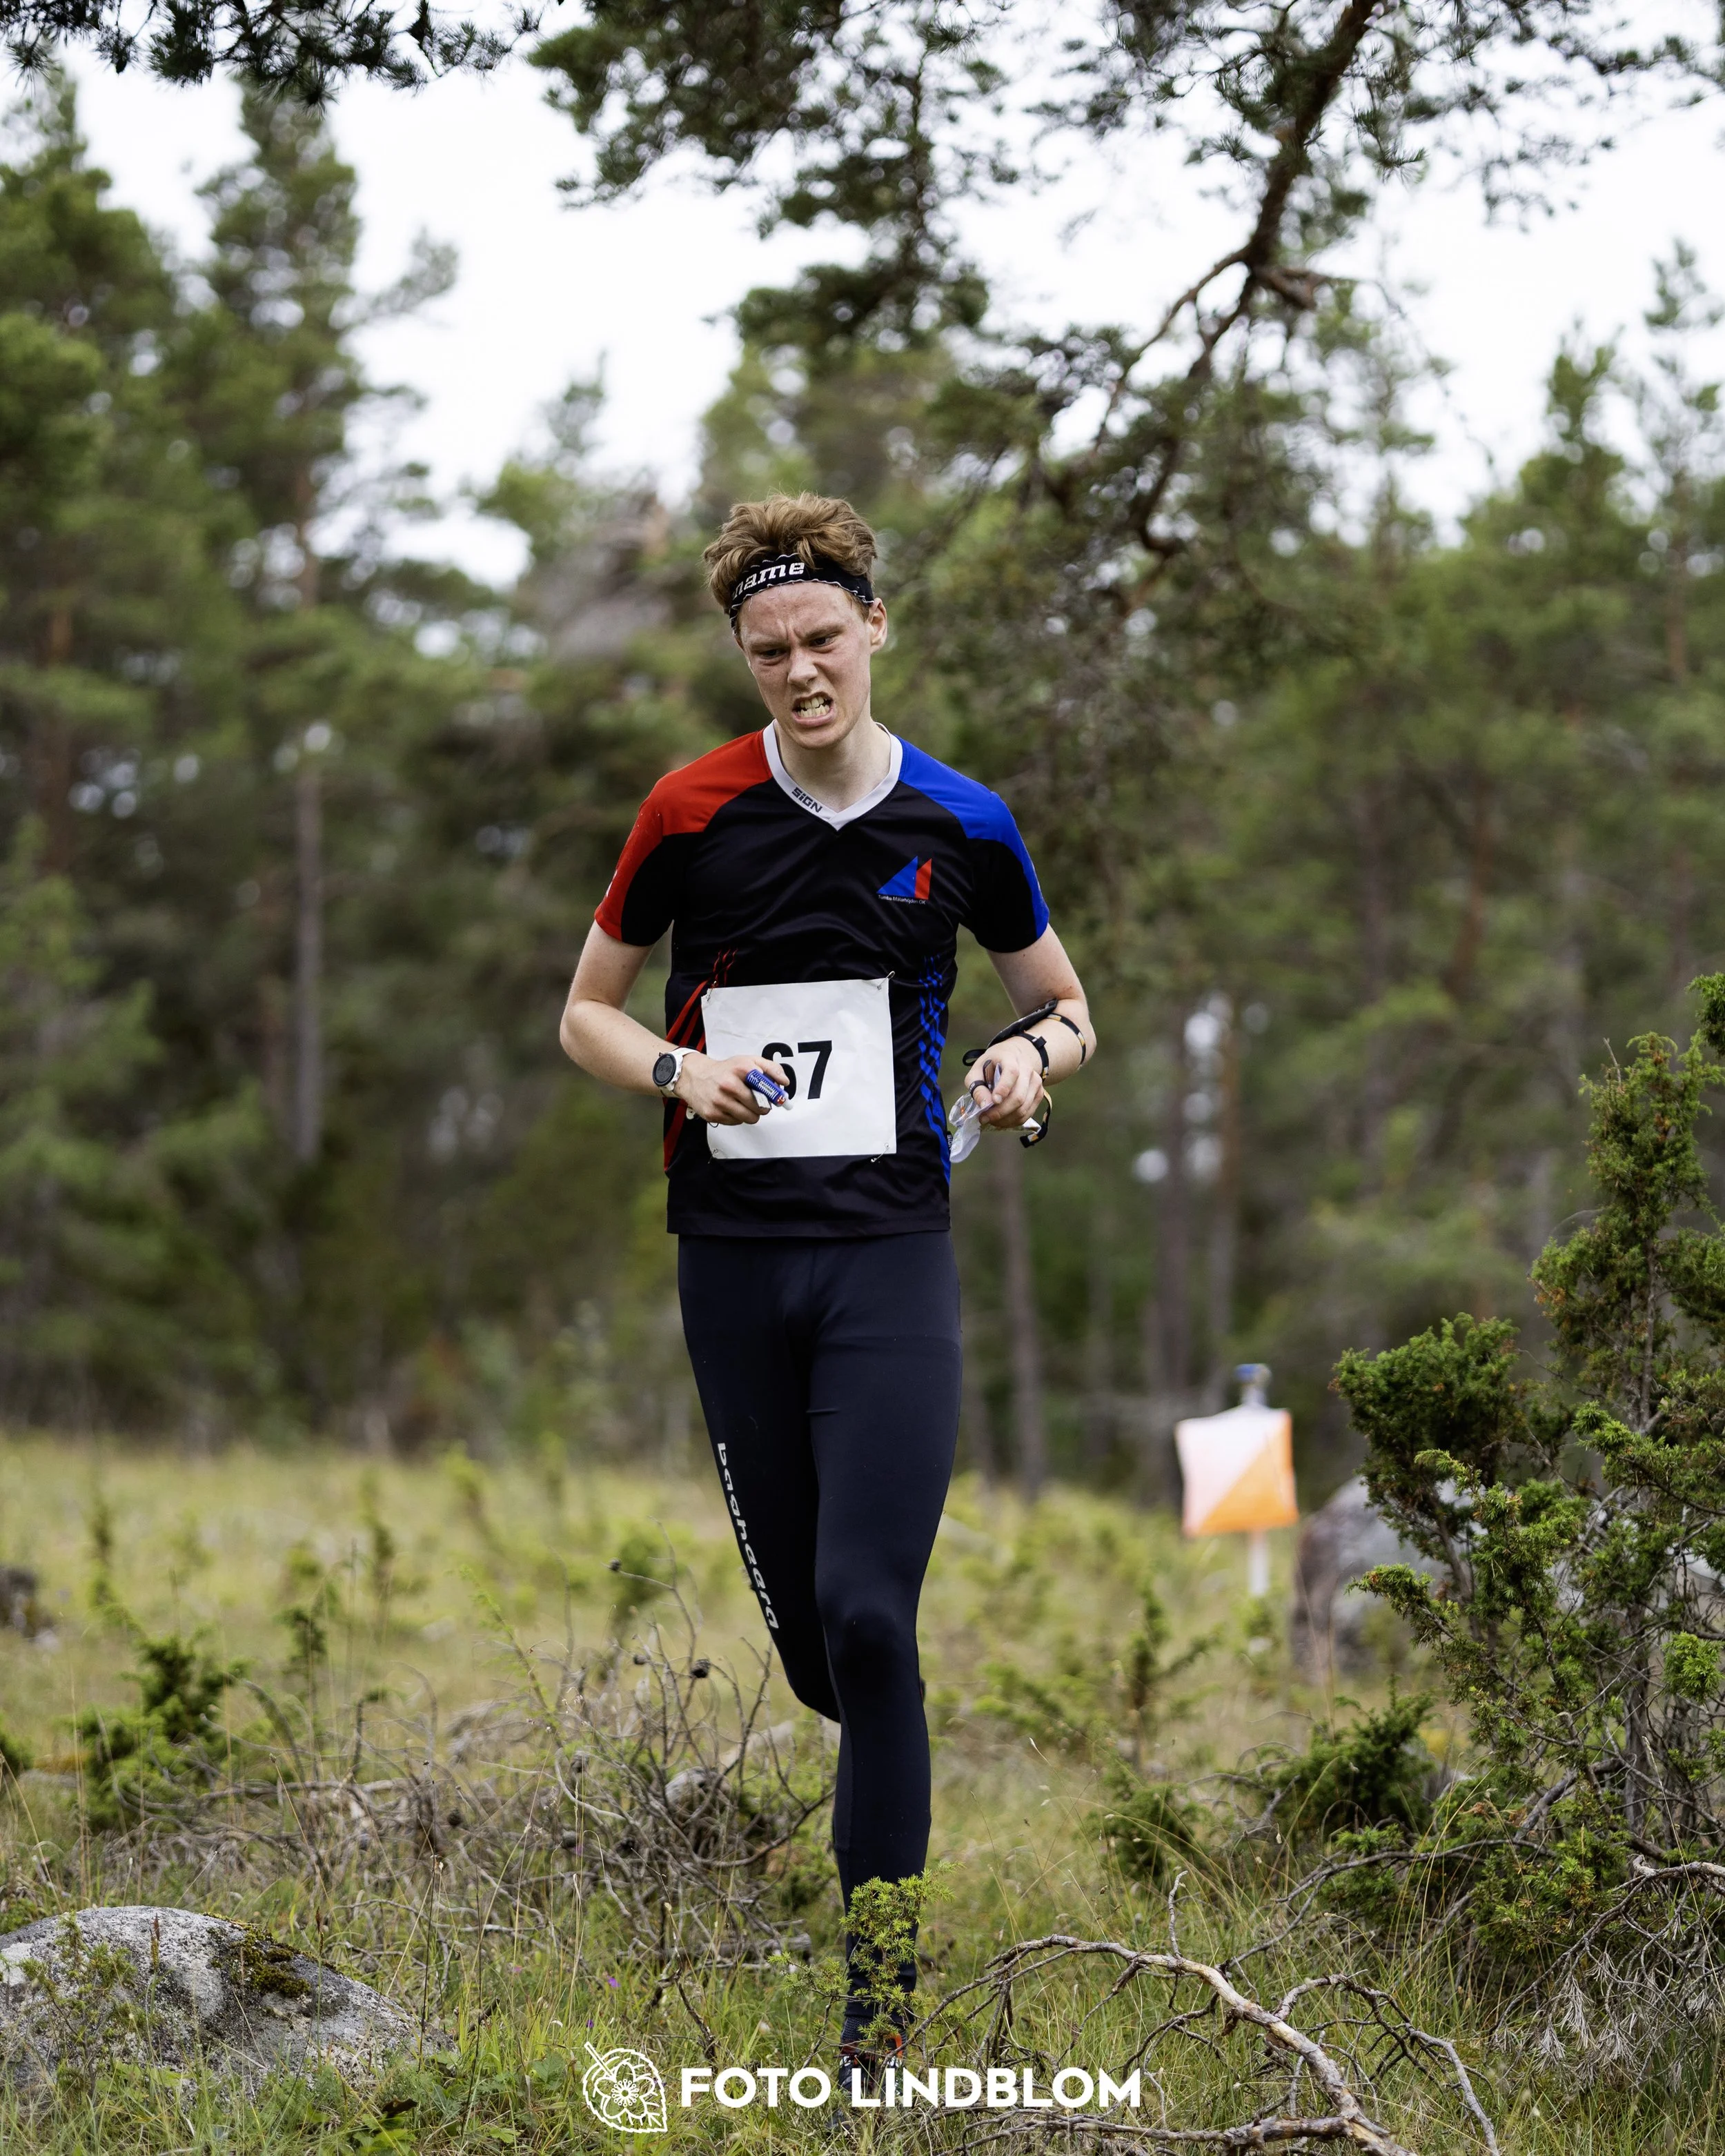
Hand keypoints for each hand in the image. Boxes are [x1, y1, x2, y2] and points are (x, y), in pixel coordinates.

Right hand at [675, 1052, 790, 1125]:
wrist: (695, 1076)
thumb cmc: (725, 1070)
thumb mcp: (748, 1061)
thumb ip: (770, 1069)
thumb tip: (784, 1083)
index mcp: (741, 1069)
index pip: (766, 1087)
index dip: (774, 1095)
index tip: (776, 1098)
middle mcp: (729, 1084)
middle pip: (760, 1107)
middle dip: (763, 1106)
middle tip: (758, 1101)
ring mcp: (719, 1101)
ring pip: (750, 1118)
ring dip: (751, 1114)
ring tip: (744, 1104)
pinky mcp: (712, 1114)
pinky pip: (736, 1122)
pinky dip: (737, 1117)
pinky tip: (731, 1107)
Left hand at [968, 1036, 1045, 1129]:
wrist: (1015, 1057)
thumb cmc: (992, 1065)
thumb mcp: (977, 1070)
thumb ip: (977, 1088)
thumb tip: (985, 1106)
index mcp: (1010, 1058)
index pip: (1011, 1073)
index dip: (1003, 1088)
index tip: (994, 1101)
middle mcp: (1027, 1069)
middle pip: (1018, 1096)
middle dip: (1000, 1112)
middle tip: (985, 1118)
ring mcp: (1035, 1082)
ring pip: (1023, 1108)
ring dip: (1005, 1119)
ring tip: (991, 1120)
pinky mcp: (1039, 1093)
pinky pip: (1027, 1113)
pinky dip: (1013, 1121)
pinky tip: (1002, 1119)